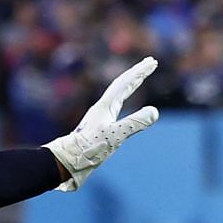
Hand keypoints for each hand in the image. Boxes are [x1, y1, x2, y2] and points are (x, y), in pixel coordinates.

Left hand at [45, 57, 159, 191]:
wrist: (67, 160)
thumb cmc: (89, 149)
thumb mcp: (115, 136)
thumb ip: (135, 123)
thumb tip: (154, 111)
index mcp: (106, 106)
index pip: (125, 83)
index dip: (140, 72)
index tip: (152, 62)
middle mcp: (103, 107)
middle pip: (122, 84)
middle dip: (137, 73)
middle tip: (150, 62)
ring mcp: (101, 116)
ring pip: (118, 93)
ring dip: (131, 83)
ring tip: (140, 78)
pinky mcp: (100, 125)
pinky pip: (116, 104)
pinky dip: (125, 97)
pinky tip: (124, 101)